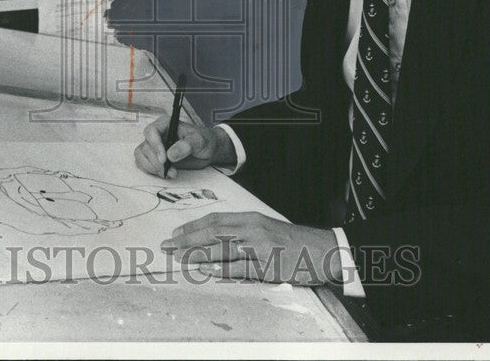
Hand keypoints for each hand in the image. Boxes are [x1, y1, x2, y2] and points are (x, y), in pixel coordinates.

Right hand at [134, 113, 234, 178]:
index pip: (151, 131)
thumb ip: (186, 145)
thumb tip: (170, 154)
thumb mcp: (199, 141)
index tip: (164, 159)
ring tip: (170, 173)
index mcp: (166, 123)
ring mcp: (154, 146)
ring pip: (141, 156)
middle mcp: (157, 133)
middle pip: (146, 146)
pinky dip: (152, 171)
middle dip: (156, 162)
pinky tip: (165, 173)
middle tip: (170, 170)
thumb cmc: (204, 140)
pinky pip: (143, 163)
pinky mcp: (154, 157)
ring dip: (153, 167)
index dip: (155, 145)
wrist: (207, 150)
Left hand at [160, 211, 349, 286]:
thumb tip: (214, 238)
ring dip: (197, 253)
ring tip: (178, 257)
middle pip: (213, 233)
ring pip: (221, 248)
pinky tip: (204, 270)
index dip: (192, 227)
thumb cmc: (292, 241)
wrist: (322, 250)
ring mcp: (259, 248)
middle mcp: (253, 230)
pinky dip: (220, 269)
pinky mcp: (267, 266)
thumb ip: (242, 231)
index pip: (215, 221)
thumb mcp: (265, 228)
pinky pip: (239, 268)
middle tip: (167, 246)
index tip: (175, 234)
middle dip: (187, 240)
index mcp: (251, 219)